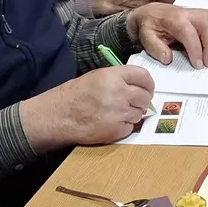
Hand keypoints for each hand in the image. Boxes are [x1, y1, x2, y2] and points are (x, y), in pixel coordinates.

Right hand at [24, 66, 155, 147]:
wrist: (59, 116)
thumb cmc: (75, 95)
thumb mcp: (97, 77)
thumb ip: (119, 79)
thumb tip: (138, 86)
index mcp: (113, 76)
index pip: (144, 76)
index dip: (148, 84)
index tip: (148, 89)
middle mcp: (119, 92)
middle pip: (145, 97)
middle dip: (142, 101)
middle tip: (134, 104)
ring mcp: (119, 112)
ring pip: (139, 114)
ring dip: (132, 115)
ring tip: (116, 113)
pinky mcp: (116, 130)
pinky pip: (131, 128)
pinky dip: (124, 127)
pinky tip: (111, 123)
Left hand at [126, 3, 207, 67]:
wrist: (152, 12)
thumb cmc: (150, 26)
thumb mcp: (146, 36)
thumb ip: (155, 47)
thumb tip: (168, 58)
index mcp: (175, 19)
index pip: (189, 33)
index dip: (195, 49)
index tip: (198, 65)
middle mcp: (191, 14)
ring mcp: (201, 15)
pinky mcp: (207, 18)